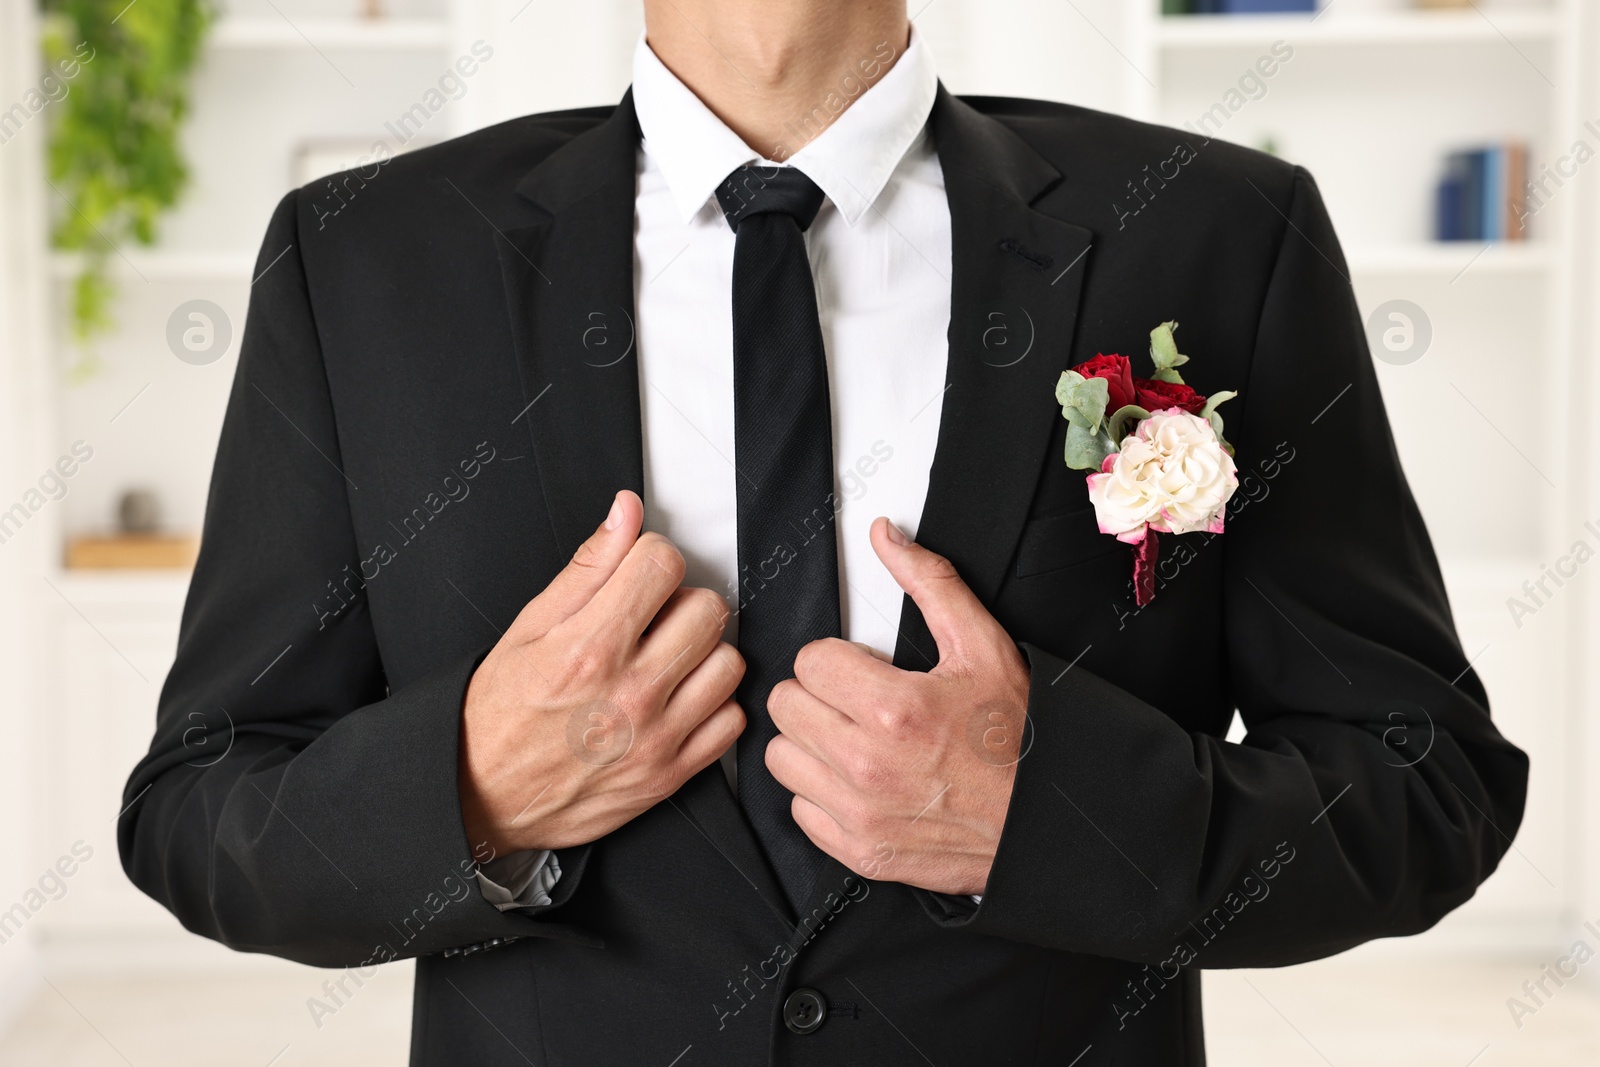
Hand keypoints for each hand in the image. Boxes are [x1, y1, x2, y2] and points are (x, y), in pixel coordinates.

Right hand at [458, 490, 745, 857]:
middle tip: (653, 618)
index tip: (640, 574)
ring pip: (728, 663)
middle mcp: (630, 693)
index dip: (653, 558)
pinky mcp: (669, 775)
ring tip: (667, 660)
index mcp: (590, 648)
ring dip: (703, 654)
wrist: (480, 796)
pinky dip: (712, 706)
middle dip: (682, 601)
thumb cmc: (499, 713)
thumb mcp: (528, 628)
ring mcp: (655, 738)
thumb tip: (626, 514)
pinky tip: (679, 700)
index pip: (664, 565)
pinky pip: (731, 721)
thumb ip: (588, 568)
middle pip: (708, 610)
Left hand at [766, 518, 1030, 896]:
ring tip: (851, 737)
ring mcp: (860, 813)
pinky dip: (820, 793)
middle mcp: (868, 764)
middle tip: (855, 700)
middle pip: (786, 705)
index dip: (837, 658)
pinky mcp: (859, 851)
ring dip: (809, 742)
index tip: (863, 670)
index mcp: (894, 708)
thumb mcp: (983, 646)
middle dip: (817, 694)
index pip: (808, 661)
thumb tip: (887, 537)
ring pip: (781, 757)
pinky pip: (799, 809)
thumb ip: (929, 582)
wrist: (1043, 820)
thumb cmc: (1017, 737)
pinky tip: (857, 780)